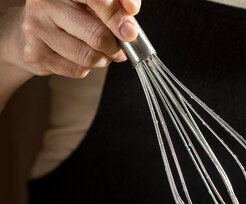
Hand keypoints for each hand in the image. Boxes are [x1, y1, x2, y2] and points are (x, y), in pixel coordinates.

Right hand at [8, 0, 140, 78]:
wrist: (29, 31)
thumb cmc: (68, 15)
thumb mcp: (90, 5)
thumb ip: (113, 9)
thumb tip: (131, 29)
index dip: (116, 16)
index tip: (130, 31)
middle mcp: (46, 2)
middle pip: (97, 35)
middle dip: (115, 47)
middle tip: (119, 48)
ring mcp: (37, 27)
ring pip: (88, 56)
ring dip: (103, 60)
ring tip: (102, 53)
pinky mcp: (35, 53)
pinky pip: (76, 69)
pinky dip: (87, 68)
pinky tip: (81, 58)